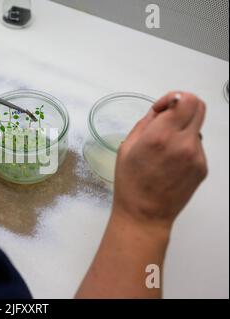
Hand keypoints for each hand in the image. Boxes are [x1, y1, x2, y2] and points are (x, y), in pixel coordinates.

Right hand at [113, 92, 207, 230]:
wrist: (145, 214)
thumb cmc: (130, 183)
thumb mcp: (127, 147)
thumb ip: (146, 123)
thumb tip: (161, 110)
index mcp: (160, 136)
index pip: (185, 100)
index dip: (173, 98)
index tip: (162, 109)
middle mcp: (183, 143)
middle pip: (199, 107)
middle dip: (183, 107)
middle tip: (167, 120)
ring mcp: (196, 157)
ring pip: (197, 128)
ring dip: (183, 130)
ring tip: (164, 150)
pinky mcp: (203, 168)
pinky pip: (197, 146)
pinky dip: (185, 147)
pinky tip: (170, 162)